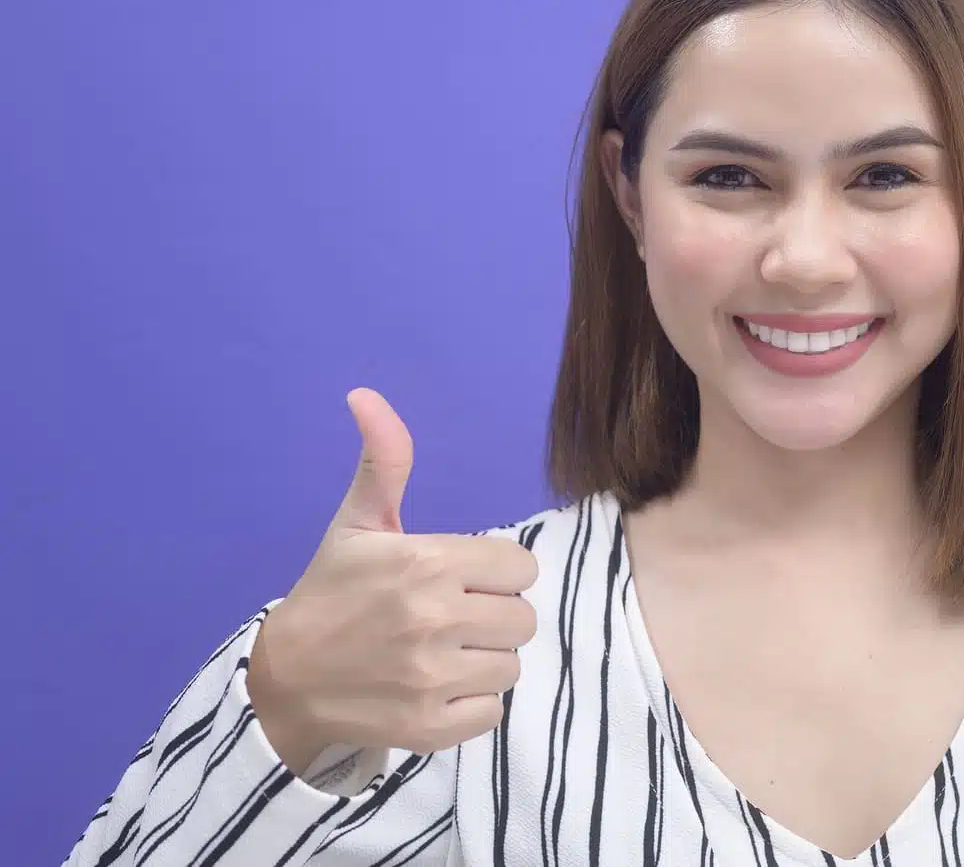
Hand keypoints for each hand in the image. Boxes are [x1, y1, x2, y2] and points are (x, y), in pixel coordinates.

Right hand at [247, 389, 539, 772]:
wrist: (284, 678)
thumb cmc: (332, 593)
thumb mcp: (356, 523)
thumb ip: (383, 460)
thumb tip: (366, 395)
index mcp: (427, 562)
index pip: (519, 567)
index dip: (495, 574)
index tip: (460, 580)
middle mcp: (434, 618)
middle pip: (522, 617)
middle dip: (493, 616)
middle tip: (451, 618)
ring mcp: (432, 677)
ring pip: (511, 664)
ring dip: (484, 660)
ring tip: (442, 653)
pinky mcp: (430, 726)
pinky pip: (493, 711)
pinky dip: (472, 704)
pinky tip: (436, 688)